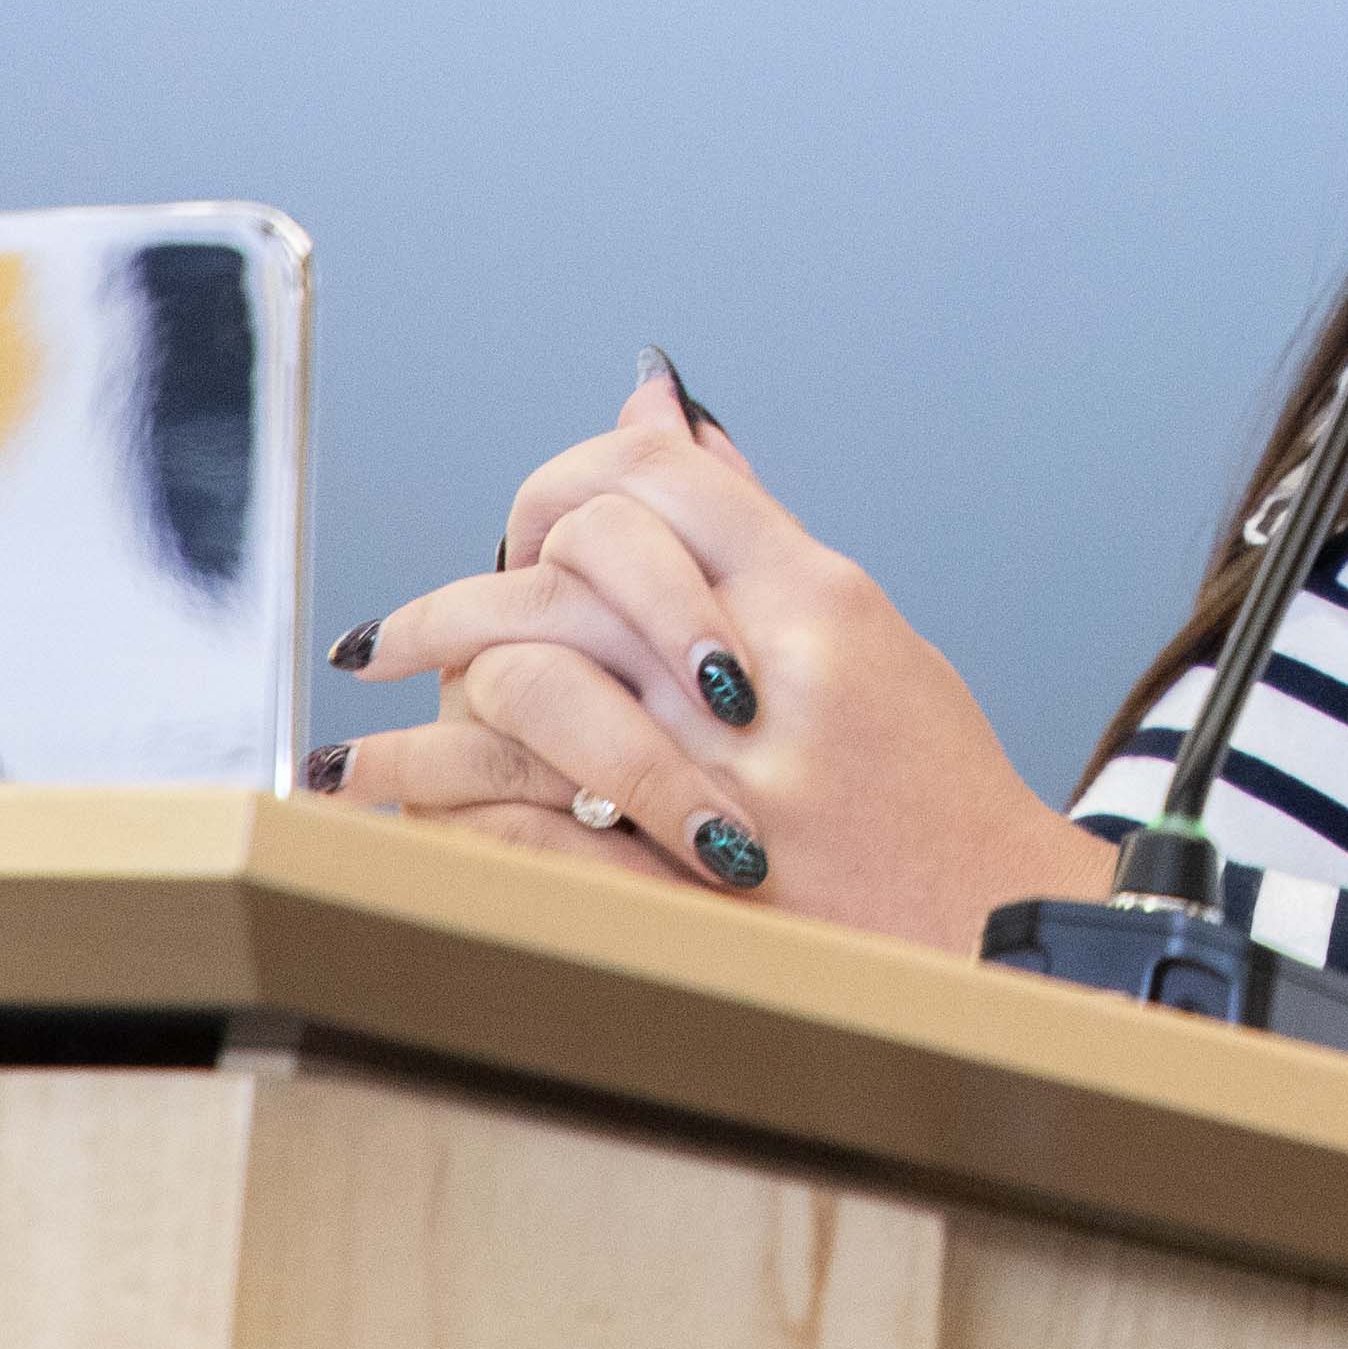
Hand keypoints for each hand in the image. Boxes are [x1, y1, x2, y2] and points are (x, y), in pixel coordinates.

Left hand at [303, 355, 1111, 950]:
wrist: (988, 925)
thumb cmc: (928, 783)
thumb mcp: (866, 632)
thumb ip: (753, 535)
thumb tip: (668, 423)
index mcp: (815, 599)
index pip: (661, 476)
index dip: (565, 481)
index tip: (515, 529)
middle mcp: (761, 675)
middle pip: (575, 566)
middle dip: (457, 599)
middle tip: (397, 637)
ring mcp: (717, 781)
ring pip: (524, 688)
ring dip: (415, 716)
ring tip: (359, 737)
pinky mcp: (679, 884)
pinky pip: (520, 829)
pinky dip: (441, 817)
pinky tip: (395, 820)